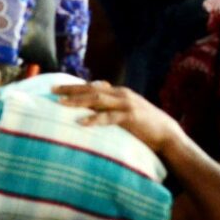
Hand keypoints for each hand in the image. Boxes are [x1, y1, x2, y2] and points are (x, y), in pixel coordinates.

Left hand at [51, 80, 182, 153]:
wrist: (167, 134)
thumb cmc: (143, 124)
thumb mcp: (125, 111)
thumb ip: (111, 106)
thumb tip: (92, 106)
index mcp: (118, 92)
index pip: (92, 86)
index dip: (73, 86)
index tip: (56, 87)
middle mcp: (120, 94)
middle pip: (91, 89)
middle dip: (70, 90)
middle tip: (52, 90)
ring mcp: (126, 104)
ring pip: (97, 100)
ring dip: (78, 101)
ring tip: (61, 103)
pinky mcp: (130, 117)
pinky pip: (109, 117)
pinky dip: (94, 119)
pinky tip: (81, 122)